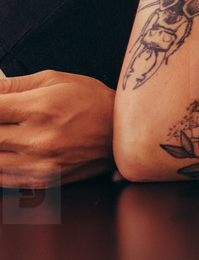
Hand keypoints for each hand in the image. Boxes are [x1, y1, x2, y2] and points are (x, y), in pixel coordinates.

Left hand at [0, 70, 115, 186]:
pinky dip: (0, 167)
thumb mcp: (56, 79)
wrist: (125, 132)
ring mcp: (42, 163)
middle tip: (3, 122)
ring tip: (6, 137)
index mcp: (39, 108)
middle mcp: (39, 139)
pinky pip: (4, 180)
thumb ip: (14, 84)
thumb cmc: (93, 101)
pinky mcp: (46, 180)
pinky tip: (7, 153)